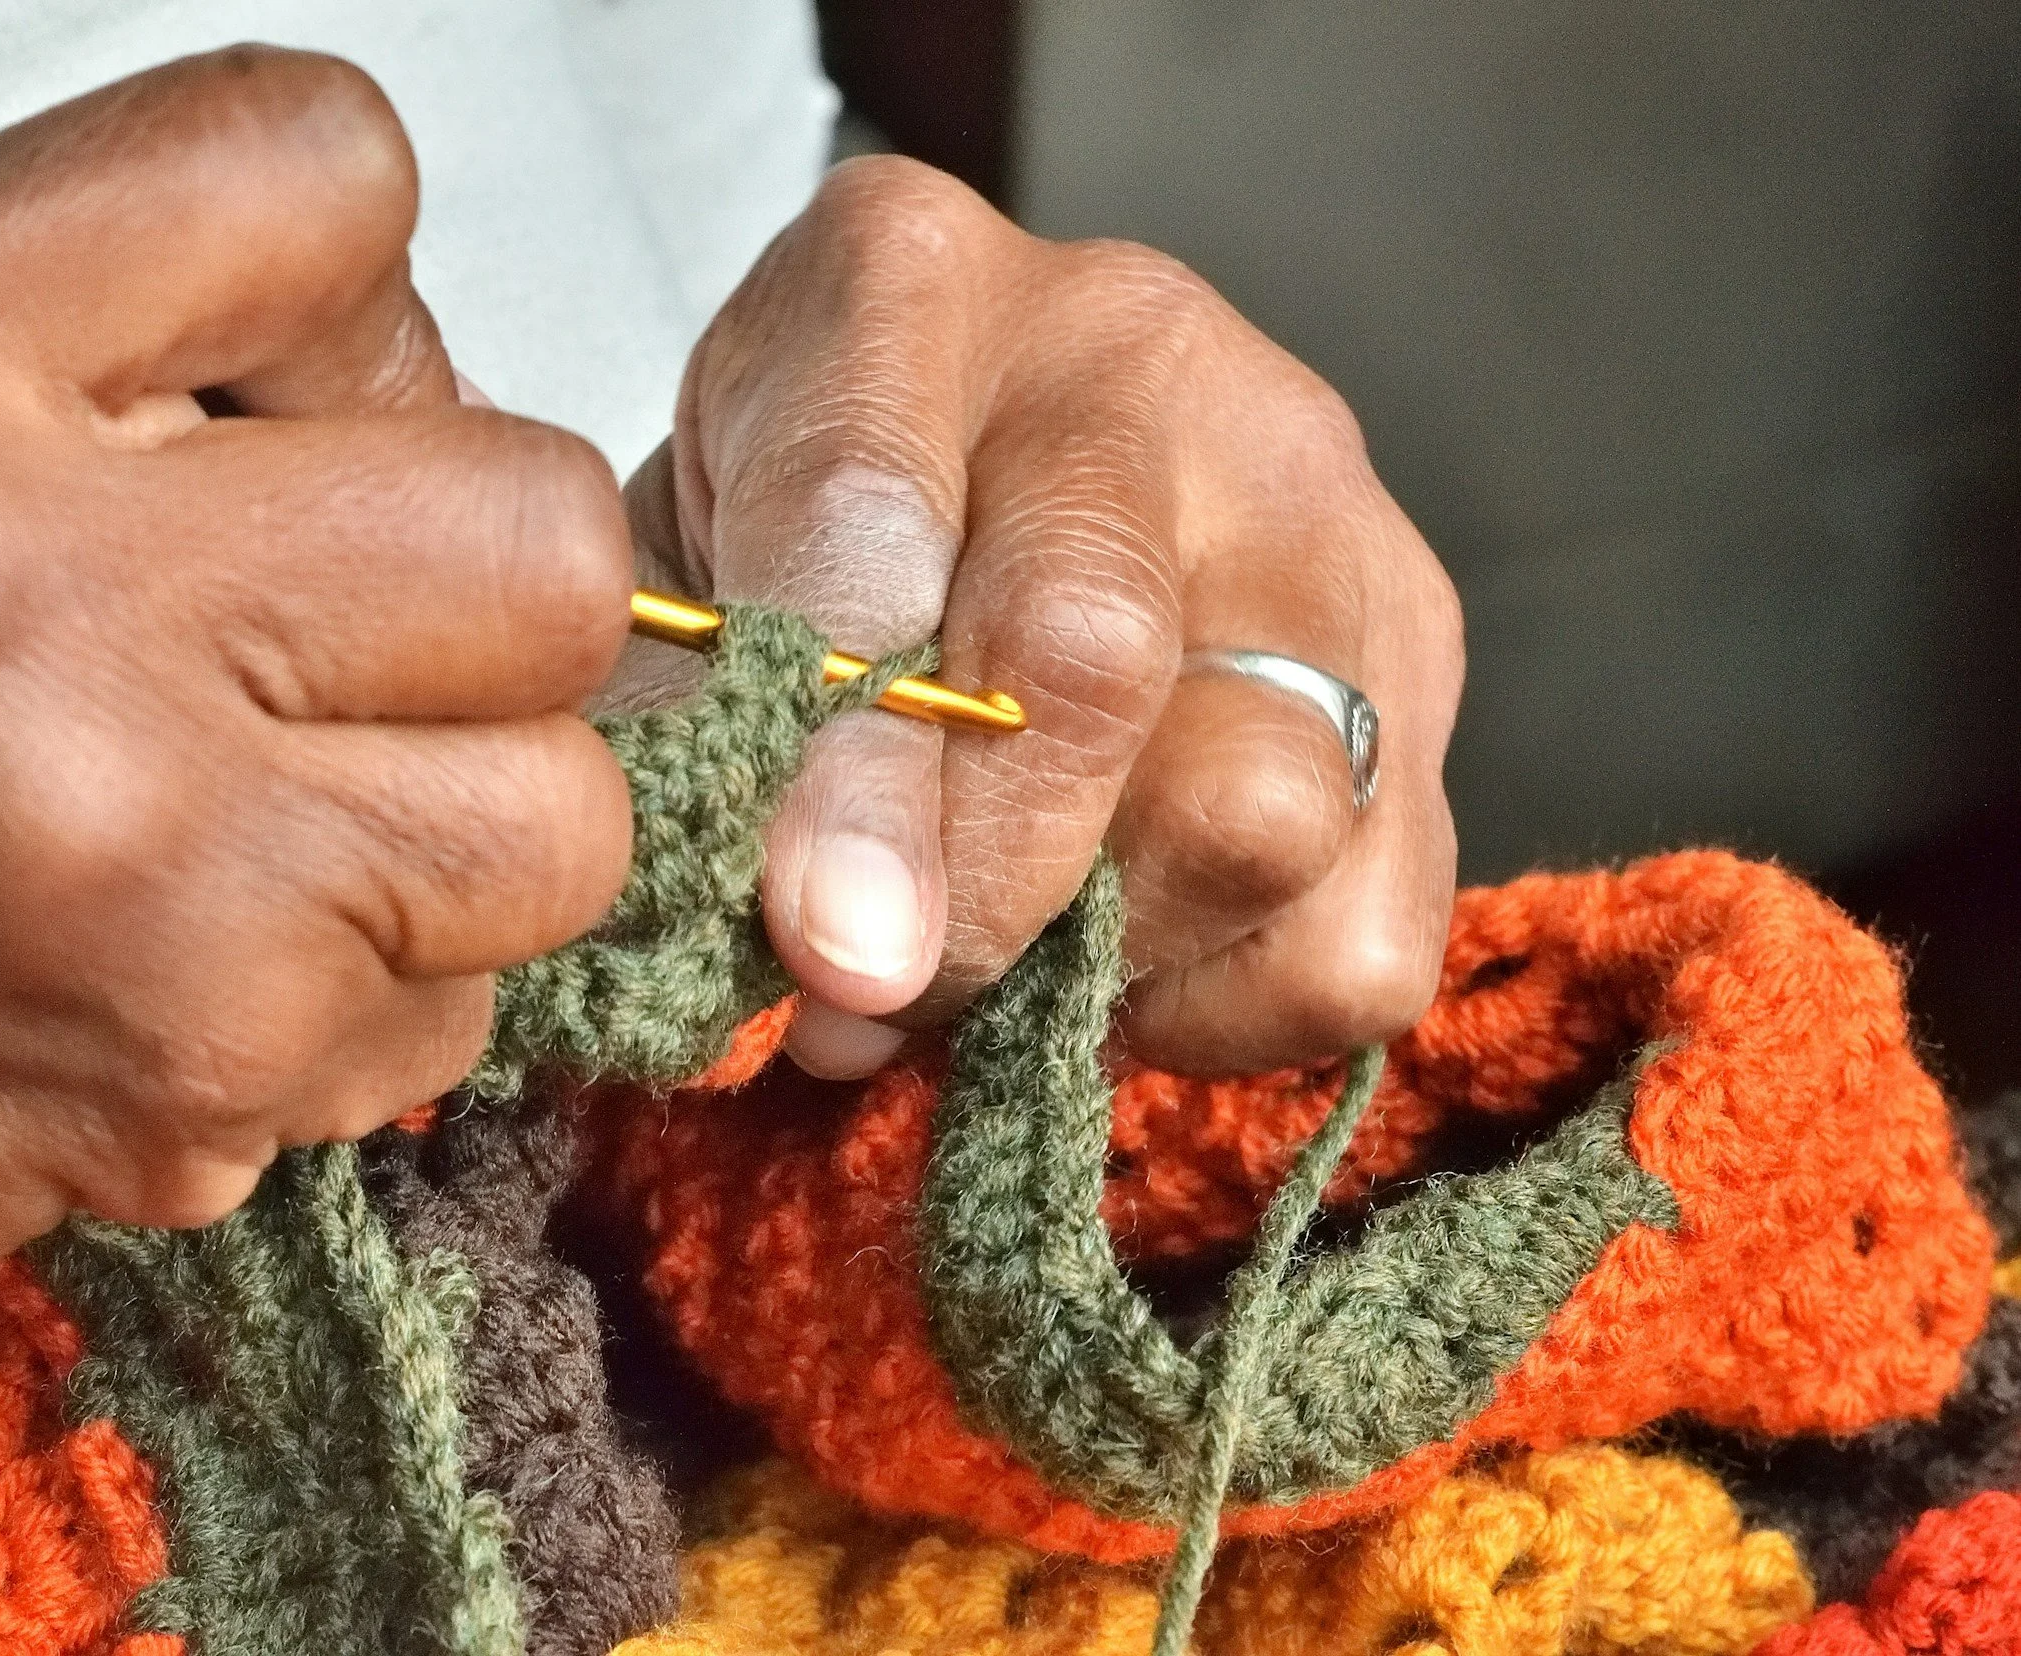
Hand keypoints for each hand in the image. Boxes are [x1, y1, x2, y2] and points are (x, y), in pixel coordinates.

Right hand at [0, 48, 633, 1409]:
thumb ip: (94, 309)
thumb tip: (398, 365)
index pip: (326, 175)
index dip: (353, 301)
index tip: (294, 397)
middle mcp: (2, 598)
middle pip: (541, 519)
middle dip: (476, 576)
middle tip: (341, 624)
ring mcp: (130, 851)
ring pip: (566, 794)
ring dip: (463, 805)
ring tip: (281, 805)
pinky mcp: (206, 1057)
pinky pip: (474, 993)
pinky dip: (379, 981)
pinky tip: (210, 953)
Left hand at [621, 157, 1462, 1079]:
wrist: (959, 486)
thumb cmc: (779, 544)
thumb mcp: (679, 588)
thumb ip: (700, 738)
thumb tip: (822, 974)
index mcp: (900, 285)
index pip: (873, 515)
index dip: (845, 765)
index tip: (823, 943)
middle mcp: (1132, 356)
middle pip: (1091, 654)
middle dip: (979, 886)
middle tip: (885, 992)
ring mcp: (1310, 495)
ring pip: (1261, 804)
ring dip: (1108, 951)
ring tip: (1001, 965)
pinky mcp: (1418, 652)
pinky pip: (1362, 927)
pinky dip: (1229, 1004)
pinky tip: (1125, 953)